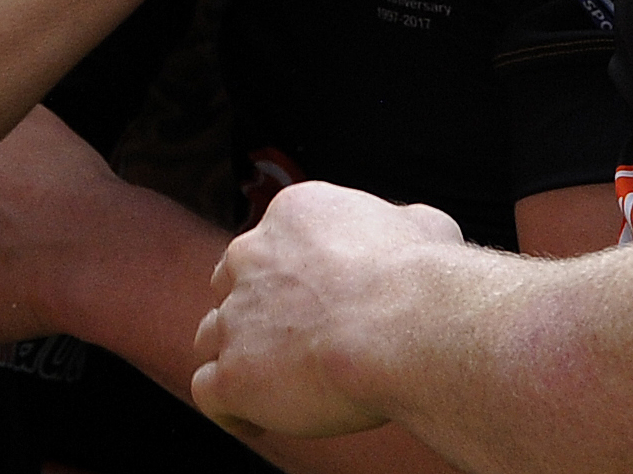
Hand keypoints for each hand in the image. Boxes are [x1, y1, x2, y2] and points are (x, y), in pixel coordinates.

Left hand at [193, 183, 462, 438]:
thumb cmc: (420, 276)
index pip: (271, 242)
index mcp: (292, 214)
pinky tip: (257, 418)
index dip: (290, 277)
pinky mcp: (232, 373)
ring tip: (274, 386)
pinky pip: (207, 390)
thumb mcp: (425, 224)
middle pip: (230, 283)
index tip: (316, 305)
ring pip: (212, 335)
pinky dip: (230, 407)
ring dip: (237, 358)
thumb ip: (402, 223)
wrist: (402, 325)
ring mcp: (236, 314)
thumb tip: (414, 227)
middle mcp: (252, 255)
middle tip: (291, 344)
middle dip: (254, 312)